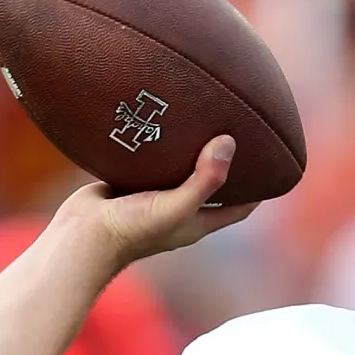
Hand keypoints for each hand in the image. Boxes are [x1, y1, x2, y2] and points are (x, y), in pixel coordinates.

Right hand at [54, 135, 261, 265]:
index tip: (274, 163)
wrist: (80, 237)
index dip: (259, 188)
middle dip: (227, 163)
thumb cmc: (132, 230)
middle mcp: (180, 209)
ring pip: (180, 170)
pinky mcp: (130, 184)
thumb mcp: (176, 206)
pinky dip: (159, 145)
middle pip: (213, 185)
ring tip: (204, 117)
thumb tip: (229, 143)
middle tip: (240, 130)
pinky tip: (162, 119)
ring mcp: (154, 197)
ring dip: (191, 150)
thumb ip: (205, 180)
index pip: (240, 206)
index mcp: (198, 222)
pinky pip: (150, 161)